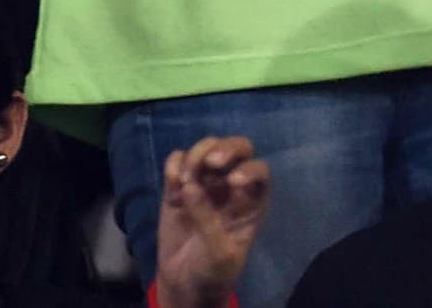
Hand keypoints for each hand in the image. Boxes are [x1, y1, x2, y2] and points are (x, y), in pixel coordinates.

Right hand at [154, 137, 270, 307]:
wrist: (185, 283)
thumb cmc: (213, 270)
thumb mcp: (218, 253)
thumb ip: (208, 221)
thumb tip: (191, 187)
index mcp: (252, 200)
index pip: (259, 171)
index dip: (250, 170)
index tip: (233, 182)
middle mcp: (232, 185)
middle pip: (238, 149)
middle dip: (225, 148)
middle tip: (211, 163)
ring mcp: (205, 183)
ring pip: (208, 149)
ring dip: (197, 155)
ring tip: (185, 180)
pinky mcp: (178, 188)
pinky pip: (179, 161)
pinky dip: (175, 164)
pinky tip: (172, 184)